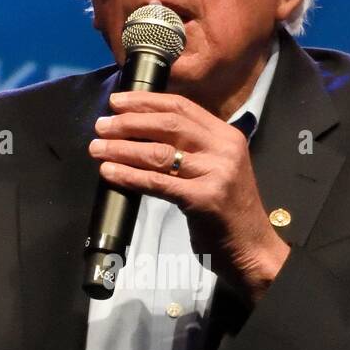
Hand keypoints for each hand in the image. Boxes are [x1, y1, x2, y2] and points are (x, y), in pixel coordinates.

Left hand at [88, 90, 289, 303]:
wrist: (252, 247)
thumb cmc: (227, 210)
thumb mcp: (217, 168)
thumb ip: (193, 148)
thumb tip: (143, 131)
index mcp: (226, 136)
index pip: (182, 107)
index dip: (145, 101)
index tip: (117, 102)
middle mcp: (223, 149)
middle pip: (168, 125)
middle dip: (129, 122)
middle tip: (101, 125)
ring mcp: (216, 173)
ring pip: (159, 153)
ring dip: (122, 148)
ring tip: (97, 147)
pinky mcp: (203, 199)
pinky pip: (157, 183)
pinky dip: (129, 176)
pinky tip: (109, 172)